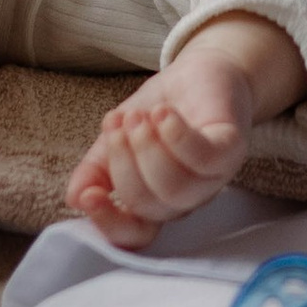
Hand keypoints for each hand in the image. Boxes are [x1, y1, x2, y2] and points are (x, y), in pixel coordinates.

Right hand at [64, 15, 305, 247]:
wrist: (204, 71)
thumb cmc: (161, 109)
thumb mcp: (118, 135)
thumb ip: (97, 168)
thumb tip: (74, 199)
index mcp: (156, 201)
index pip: (134, 235)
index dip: (110, 223)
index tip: (88, 196)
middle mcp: (185, 199)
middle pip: (149, 207)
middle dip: (124, 165)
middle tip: (117, 124)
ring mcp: (212, 178)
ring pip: (176, 188)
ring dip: (147, 150)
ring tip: (137, 116)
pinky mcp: (232, 150)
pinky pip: (205, 158)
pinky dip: (177, 137)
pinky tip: (162, 113)